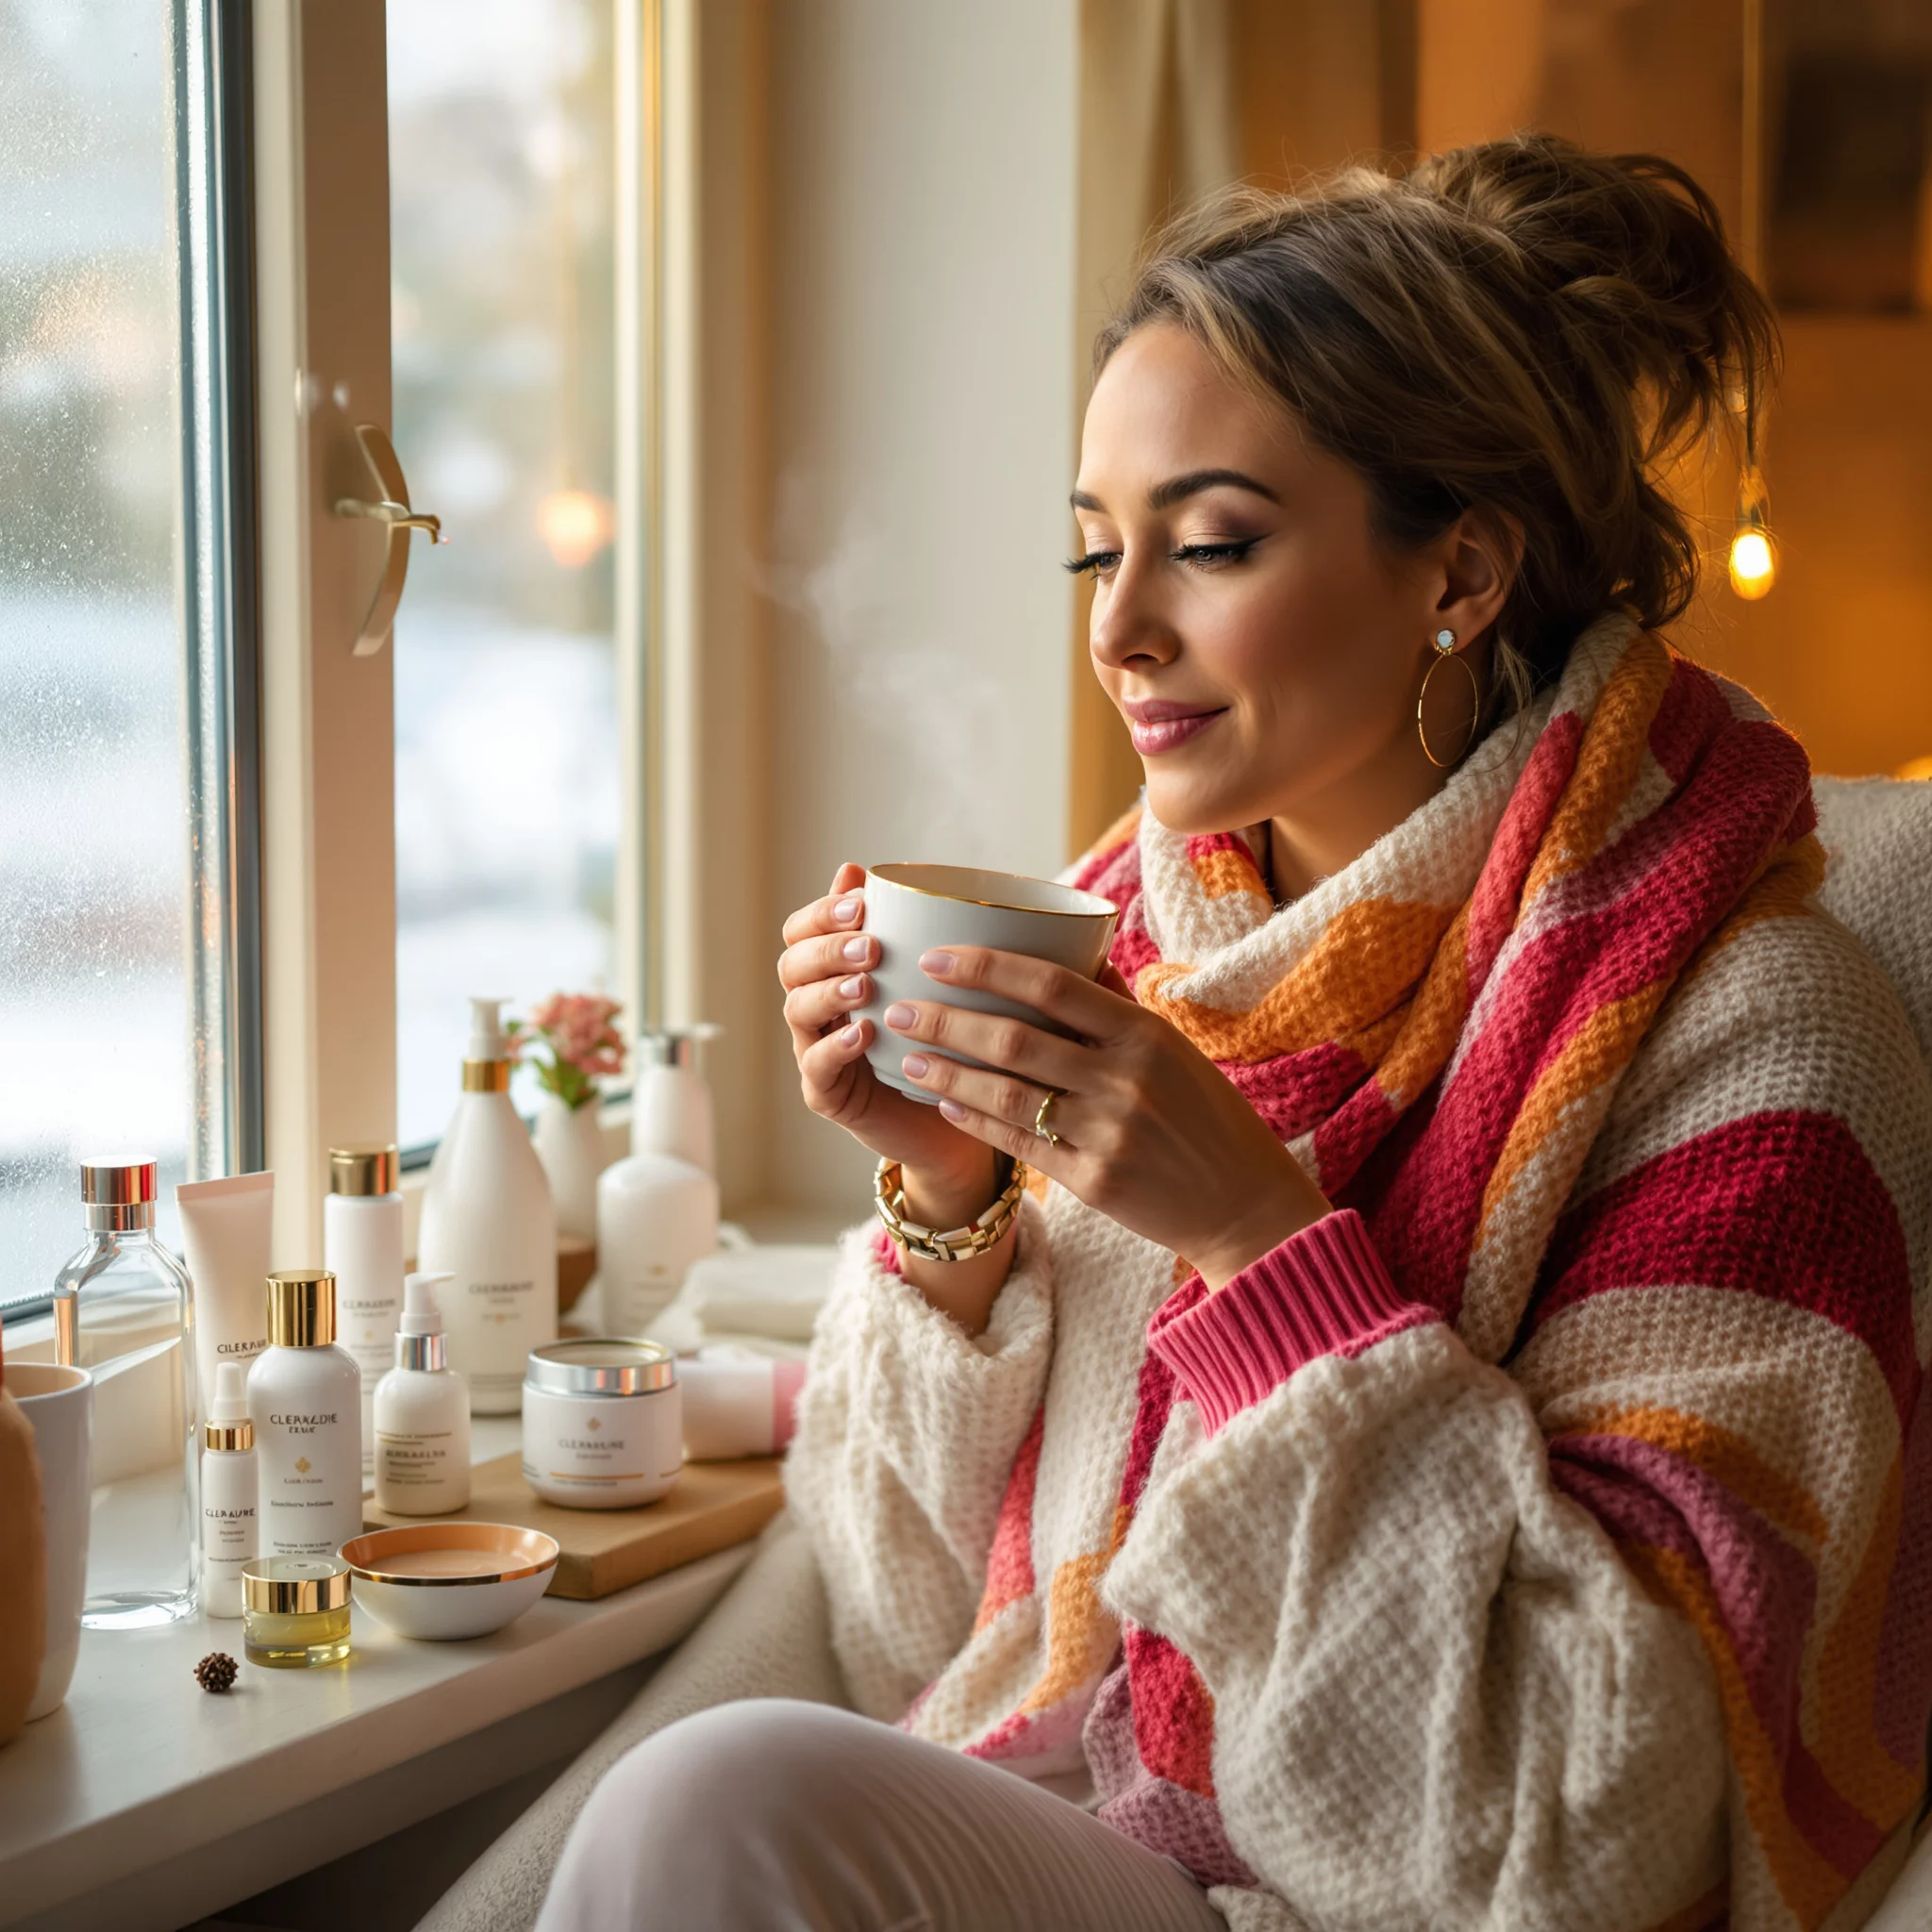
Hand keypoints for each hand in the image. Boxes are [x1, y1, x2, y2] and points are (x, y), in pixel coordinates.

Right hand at [777, 864, 998, 1221]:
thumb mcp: (949, 983)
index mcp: (838, 969)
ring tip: (865, 986)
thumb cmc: (952, 1042)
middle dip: (828, 948)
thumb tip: (938, 887)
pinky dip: (835, 1048)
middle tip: (871, 946)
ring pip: (798, 1009)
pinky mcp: (827, 1093)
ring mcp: (817, 1048)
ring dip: (829, 992)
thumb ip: (934, 937)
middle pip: (793, 963)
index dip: (823, 911)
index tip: (863, 900)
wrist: (956, 1121)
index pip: (804, 928)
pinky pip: (816, 1067)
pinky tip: (863, 1034)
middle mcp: (820, 1004)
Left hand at [881, 947, 1332, 1288]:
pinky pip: (1019, 1145)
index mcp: (1144, 1034)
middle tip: (899, 1006)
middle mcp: (1125, 1079)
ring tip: (906, 1056)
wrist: (1244, 1203)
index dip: (988, 966)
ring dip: (947, 1073)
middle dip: (946, 1019)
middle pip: (1015, 1039)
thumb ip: (1117, 1005)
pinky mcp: (1094, 1181)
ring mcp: (1108, 1132)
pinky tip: (945, 1105)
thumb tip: (1072, 947)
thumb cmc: (1204, 1115)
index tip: (937, 955)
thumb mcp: (1173, 1049)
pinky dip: (976, 1122)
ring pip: (1006, 1094)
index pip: (1053, 985)